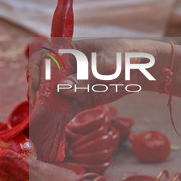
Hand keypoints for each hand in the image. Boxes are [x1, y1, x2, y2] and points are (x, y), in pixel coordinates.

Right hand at [28, 38, 158, 109]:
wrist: (145, 68)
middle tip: (39, 108)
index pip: (42, 58)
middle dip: (37, 94)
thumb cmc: (125, 55)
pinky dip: (59, 119)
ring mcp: (73, 85)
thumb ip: (84, 77)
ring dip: (46, 109)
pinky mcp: (81, 99)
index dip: (35, 72)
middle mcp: (66, 69)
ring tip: (42, 122)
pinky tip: (53, 128)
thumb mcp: (105, 64)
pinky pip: (66, 110)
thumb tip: (61, 89)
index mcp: (68, 51)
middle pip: (43, 80)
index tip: (37, 87)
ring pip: (51, 97)